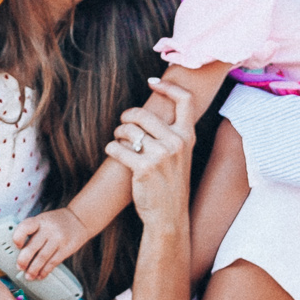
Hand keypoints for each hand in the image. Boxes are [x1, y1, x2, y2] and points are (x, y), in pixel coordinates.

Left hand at [11, 207, 90, 280]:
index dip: (18, 238)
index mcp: (39, 221)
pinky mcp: (66, 249)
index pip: (25, 228)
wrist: (79, 219)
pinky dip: (45, 270)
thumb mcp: (43, 220)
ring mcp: (58, 239)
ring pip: (42, 258)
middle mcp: (48, 229)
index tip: (17, 246)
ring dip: (34, 269)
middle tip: (20, 267)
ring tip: (29, 276)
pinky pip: (53, 262)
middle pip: (32, 247)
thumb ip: (32, 231)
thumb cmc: (57, 222)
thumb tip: (19, 251)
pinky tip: (40, 274)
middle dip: (24, 260)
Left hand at [106, 78, 194, 228]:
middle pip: (143, 113)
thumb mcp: (181, 156)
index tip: (152, 82)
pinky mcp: (143, 168)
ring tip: (118, 141)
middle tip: (122, 125)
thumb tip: (148, 112)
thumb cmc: (170, 184)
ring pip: (127, 130)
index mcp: (188, 137)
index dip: (168, 86)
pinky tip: (114, 153)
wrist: (169, 216)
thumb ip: (172, 134)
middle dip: (126, 117)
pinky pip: (117, 147)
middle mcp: (177, 143)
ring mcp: (161, 156)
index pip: (185, 100)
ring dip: (117, 133)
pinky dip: (111, 148)